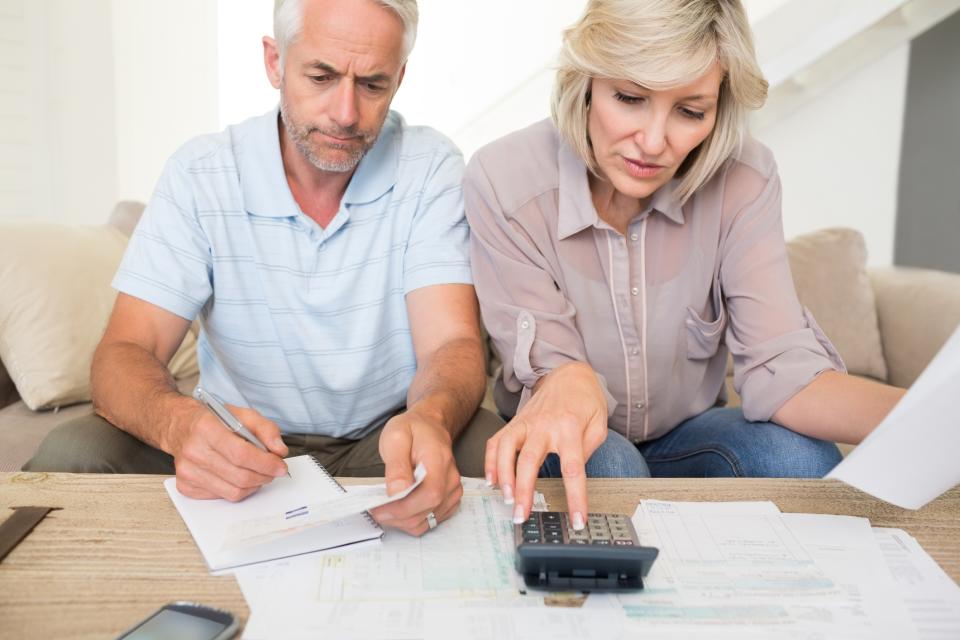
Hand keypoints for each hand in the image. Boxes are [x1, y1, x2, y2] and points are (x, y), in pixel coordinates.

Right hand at [169, 402, 288, 501]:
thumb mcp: (241, 414)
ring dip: (253, 485)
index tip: (280, 466)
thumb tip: (279, 450)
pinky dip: (237, 489)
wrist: (180, 426)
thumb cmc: (212, 420)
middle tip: (273, 470)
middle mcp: (193, 451)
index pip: (241, 454)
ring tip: (258, 473)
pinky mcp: (185, 485)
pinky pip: (221, 497)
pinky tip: (238, 476)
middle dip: (264, 476)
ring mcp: (187, 471)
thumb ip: (265, 428)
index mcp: (206, 428)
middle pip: (239, 476)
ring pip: (233, 491)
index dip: (266, 463)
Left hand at [369, 409, 462, 535]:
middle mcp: (451, 478)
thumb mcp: (395, 437)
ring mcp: (453, 491)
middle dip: (397, 517)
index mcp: (439, 460)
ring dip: (402, 521)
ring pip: (427, 521)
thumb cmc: (412, 430)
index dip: (404, 508)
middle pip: (427, 511)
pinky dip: (412, 520)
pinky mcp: (450, 500)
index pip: (429, 494)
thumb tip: (397, 492)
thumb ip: (397, 465)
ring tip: (386, 507)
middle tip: (376, 509)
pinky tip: (401, 507)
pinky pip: (430, 521)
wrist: (430, 426)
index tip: (380, 509)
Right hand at [486, 362, 607, 528]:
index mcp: (570, 428)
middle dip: (523, 491)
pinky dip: (490, 461)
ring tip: (505, 498)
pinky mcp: (514, 422)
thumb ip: (589, 449)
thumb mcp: (600, 423)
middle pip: (529, 460)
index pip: (573, 469)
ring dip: (502, 476)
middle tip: (521, 515)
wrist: (567, 374)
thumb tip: (573, 474)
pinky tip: (492, 480)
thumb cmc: (586, 401)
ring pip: (506, 449)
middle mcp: (544, 426)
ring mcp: (525, 423)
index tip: (577, 521)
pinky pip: (496, 441)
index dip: (575, 498)